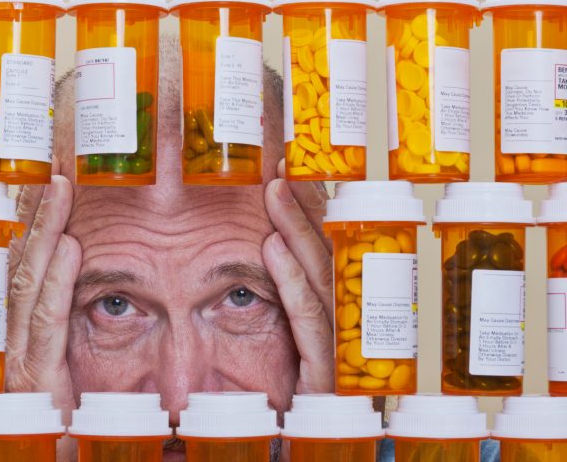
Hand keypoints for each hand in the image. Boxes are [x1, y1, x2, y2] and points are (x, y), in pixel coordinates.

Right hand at [6, 172, 80, 458]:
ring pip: (29, 280)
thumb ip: (86, 317)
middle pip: (24, 262)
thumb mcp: (87, 360)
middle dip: (38, 215)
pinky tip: (70, 246)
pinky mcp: (37, 377)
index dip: (41, 222)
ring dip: (47, 232)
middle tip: (53, 169)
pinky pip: (47, 320)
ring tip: (59, 190)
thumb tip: (101, 264)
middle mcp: (21, 335)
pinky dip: (56, 280)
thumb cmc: (88, 415)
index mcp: (31, 328)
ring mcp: (23, 355)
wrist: (74, 455)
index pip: (32, 263)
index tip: (54, 182)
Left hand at [262, 159, 333, 393]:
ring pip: (320, 275)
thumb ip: (277, 297)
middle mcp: (343, 320)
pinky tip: (274, 249)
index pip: (322, 249)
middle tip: (284, 165)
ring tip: (275, 192)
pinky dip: (292, 281)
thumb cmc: (286, 397)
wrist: (307, 444)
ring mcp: (341, 344)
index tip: (288, 171)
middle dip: (306, 206)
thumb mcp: (280, 340)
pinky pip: (309, 318)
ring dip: (296, 230)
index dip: (308, 208)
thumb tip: (255, 243)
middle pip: (326, 253)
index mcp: (334, 309)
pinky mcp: (328, 371)